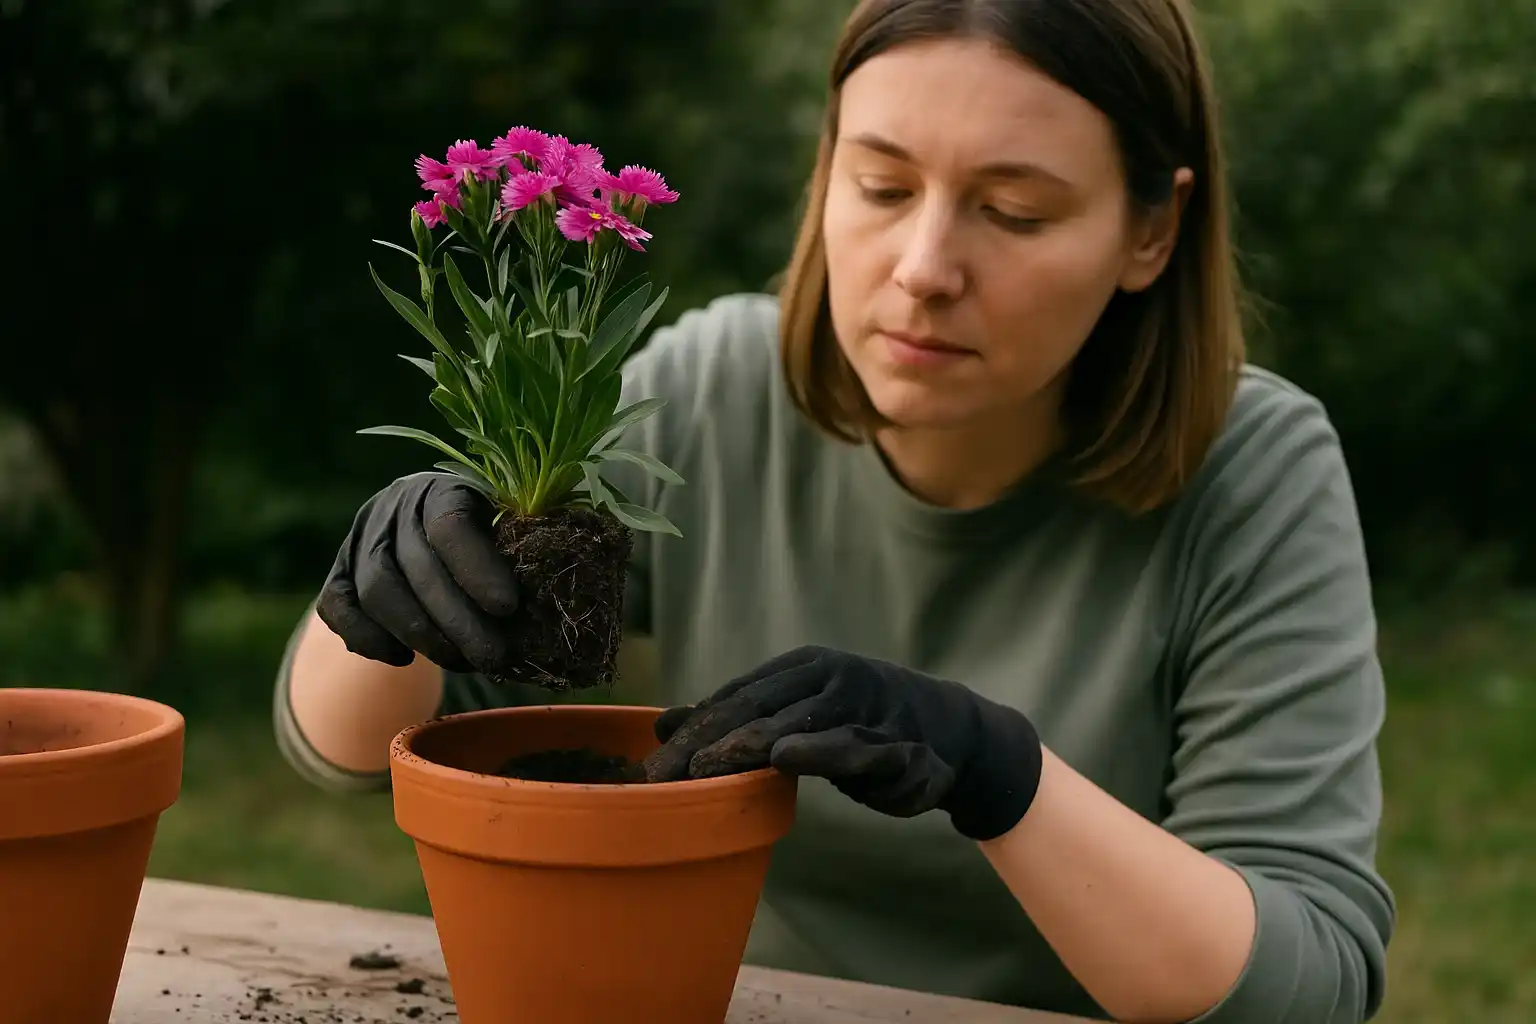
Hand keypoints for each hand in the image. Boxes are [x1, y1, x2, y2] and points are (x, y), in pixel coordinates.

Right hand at [315, 472, 521, 674]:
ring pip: (376, 591)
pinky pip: (337, 608)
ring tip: (462, 663)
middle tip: (493, 658)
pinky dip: (369, 639)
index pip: (450, 523)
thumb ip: (520, 553)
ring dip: (421, 635)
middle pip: (414, 566)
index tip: (508, 608)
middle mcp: (393, 507)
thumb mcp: (506, 529)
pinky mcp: (335, 574)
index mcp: (441, 488)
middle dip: (457, 620)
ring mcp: (357, 540)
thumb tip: (548, 603)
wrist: (426, 532)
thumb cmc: (487, 535)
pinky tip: (406, 660)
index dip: (477, 567)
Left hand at [643, 646, 1043, 840]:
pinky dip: (817, 752)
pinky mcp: (891, 742)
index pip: (734, 697)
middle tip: (659, 779)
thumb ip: (738, 718)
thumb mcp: (797, 714)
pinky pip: (849, 748)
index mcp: (800, 667)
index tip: (648, 765)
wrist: (950, 733)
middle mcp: (827, 676)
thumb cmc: (860, 724)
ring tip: (701, 769)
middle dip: (702, 744)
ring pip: (793, 724)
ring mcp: (861, 705)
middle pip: (753, 709)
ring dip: (744, 747)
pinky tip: (784, 759)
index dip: (691, 729)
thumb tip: (664, 725)